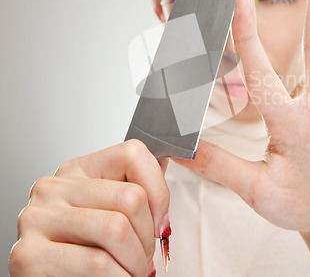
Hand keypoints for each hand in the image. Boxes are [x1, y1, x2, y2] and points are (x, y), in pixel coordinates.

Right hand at [9, 140, 169, 276]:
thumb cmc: (86, 253)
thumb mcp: (111, 213)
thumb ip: (137, 187)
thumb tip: (173, 161)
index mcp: (78, 169)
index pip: (134, 153)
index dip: (159, 190)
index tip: (159, 221)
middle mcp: (53, 187)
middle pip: (131, 197)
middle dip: (148, 237)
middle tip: (144, 258)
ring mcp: (37, 218)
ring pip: (116, 230)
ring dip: (135, 262)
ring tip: (130, 271)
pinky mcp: (29, 255)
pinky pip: (97, 263)